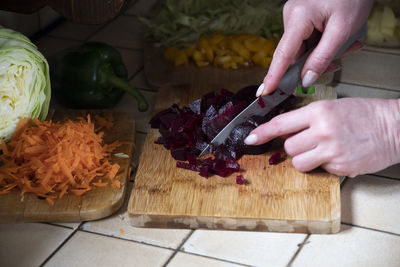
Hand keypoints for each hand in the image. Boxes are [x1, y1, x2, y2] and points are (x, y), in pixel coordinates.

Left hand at [244, 98, 399, 176]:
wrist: (394, 127)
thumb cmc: (365, 114)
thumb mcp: (332, 107)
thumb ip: (306, 119)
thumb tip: (285, 132)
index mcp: (319, 112)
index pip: (281, 124)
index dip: (262, 133)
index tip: (250, 139)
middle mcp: (322, 131)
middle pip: (288, 147)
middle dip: (294, 146)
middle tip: (310, 140)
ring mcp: (331, 151)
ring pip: (298, 162)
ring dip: (305, 158)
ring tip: (322, 149)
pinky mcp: (339, 167)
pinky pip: (318, 170)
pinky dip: (323, 165)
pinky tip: (338, 154)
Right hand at [256, 0, 372, 96]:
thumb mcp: (342, 30)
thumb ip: (323, 57)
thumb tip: (306, 79)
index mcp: (298, 17)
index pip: (283, 54)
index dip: (274, 76)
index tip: (264, 92)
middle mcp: (292, 16)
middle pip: (295, 54)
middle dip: (315, 63)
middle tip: (338, 63)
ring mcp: (296, 16)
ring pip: (303, 49)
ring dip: (323, 54)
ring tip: (348, 46)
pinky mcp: (302, 18)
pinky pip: (308, 40)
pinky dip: (323, 46)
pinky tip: (340, 41)